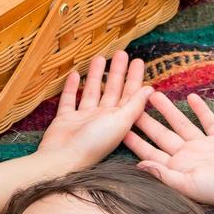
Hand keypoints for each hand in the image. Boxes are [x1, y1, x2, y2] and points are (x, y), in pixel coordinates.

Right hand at [36, 52, 153, 169]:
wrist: (63, 159)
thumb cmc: (94, 143)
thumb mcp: (120, 121)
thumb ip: (134, 105)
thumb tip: (150, 89)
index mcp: (118, 120)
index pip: (129, 94)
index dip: (134, 77)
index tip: (138, 60)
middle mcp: (102, 118)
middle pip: (111, 90)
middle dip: (117, 72)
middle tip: (120, 53)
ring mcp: (83, 119)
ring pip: (91, 92)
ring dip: (95, 76)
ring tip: (98, 57)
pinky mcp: (65, 120)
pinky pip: (69, 100)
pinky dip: (71, 88)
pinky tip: (74, 74)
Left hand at [122, 91, 213, 213]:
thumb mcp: (188, 185)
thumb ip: (164, 174)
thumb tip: (138, 166)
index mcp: (176, 168)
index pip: (150, 153)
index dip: (134, 141)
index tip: (119, 129)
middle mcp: (187, 156)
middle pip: (161, 135)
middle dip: (146, 121)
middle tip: (130, 105)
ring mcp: (204, 146)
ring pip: (181, 124)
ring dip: (168, 110)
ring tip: (154, 95)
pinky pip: (208, 121)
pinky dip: (200, 109)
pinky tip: (191, 97)